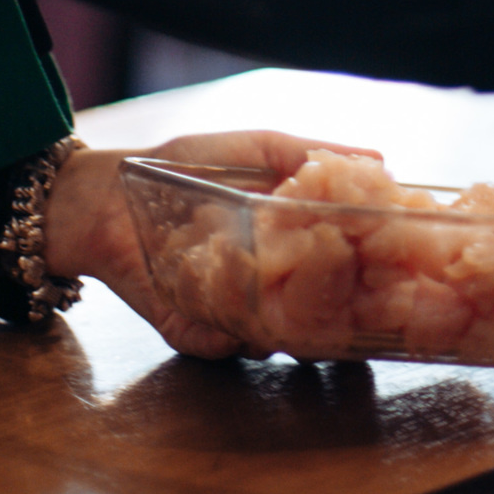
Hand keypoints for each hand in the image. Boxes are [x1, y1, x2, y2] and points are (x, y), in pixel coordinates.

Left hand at [41, 128, 378, 355]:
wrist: (102, 194)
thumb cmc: (180, 165)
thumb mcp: (253, 148)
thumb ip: (307, 153)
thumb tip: (380, 159)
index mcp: (285, 242)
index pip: (336, 263)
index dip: (364, 266)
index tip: (391, 262)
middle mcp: (265, 282)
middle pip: (312, 310)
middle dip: (334, 310)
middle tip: (350, 300)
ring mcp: (229, 309)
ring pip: (271, 336)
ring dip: (281, 327)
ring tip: (286, 310)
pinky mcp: (189, 328)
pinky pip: (217, 345)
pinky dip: (225, 339)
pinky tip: (230, 325)